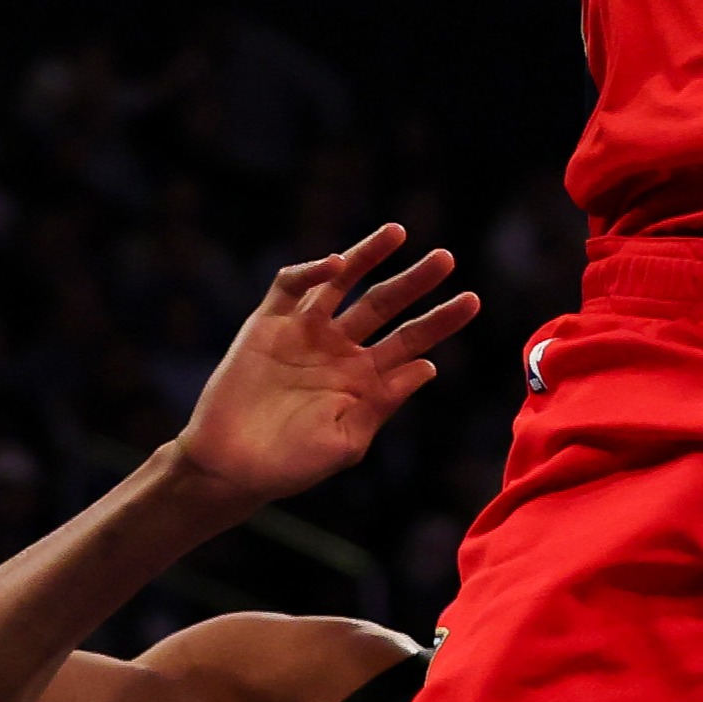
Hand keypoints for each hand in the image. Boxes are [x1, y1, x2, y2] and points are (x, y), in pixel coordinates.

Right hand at [171, 226, 476, 508]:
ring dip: (369, 256)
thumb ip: (383, 402)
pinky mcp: (269, 323)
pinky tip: (338, 264)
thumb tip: (428, 366)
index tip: (473, 300)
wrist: (230, 468)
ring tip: (398, 233)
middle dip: (415, 281)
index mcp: (364, 379)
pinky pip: (294, 286)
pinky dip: (314, 271)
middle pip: (384, 304)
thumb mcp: (346, 441)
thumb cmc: (290, 466)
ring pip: (343, 283)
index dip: (441, 321)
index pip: (410, 341)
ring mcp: (304, 332)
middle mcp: (339, 348)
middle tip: (447, 258)